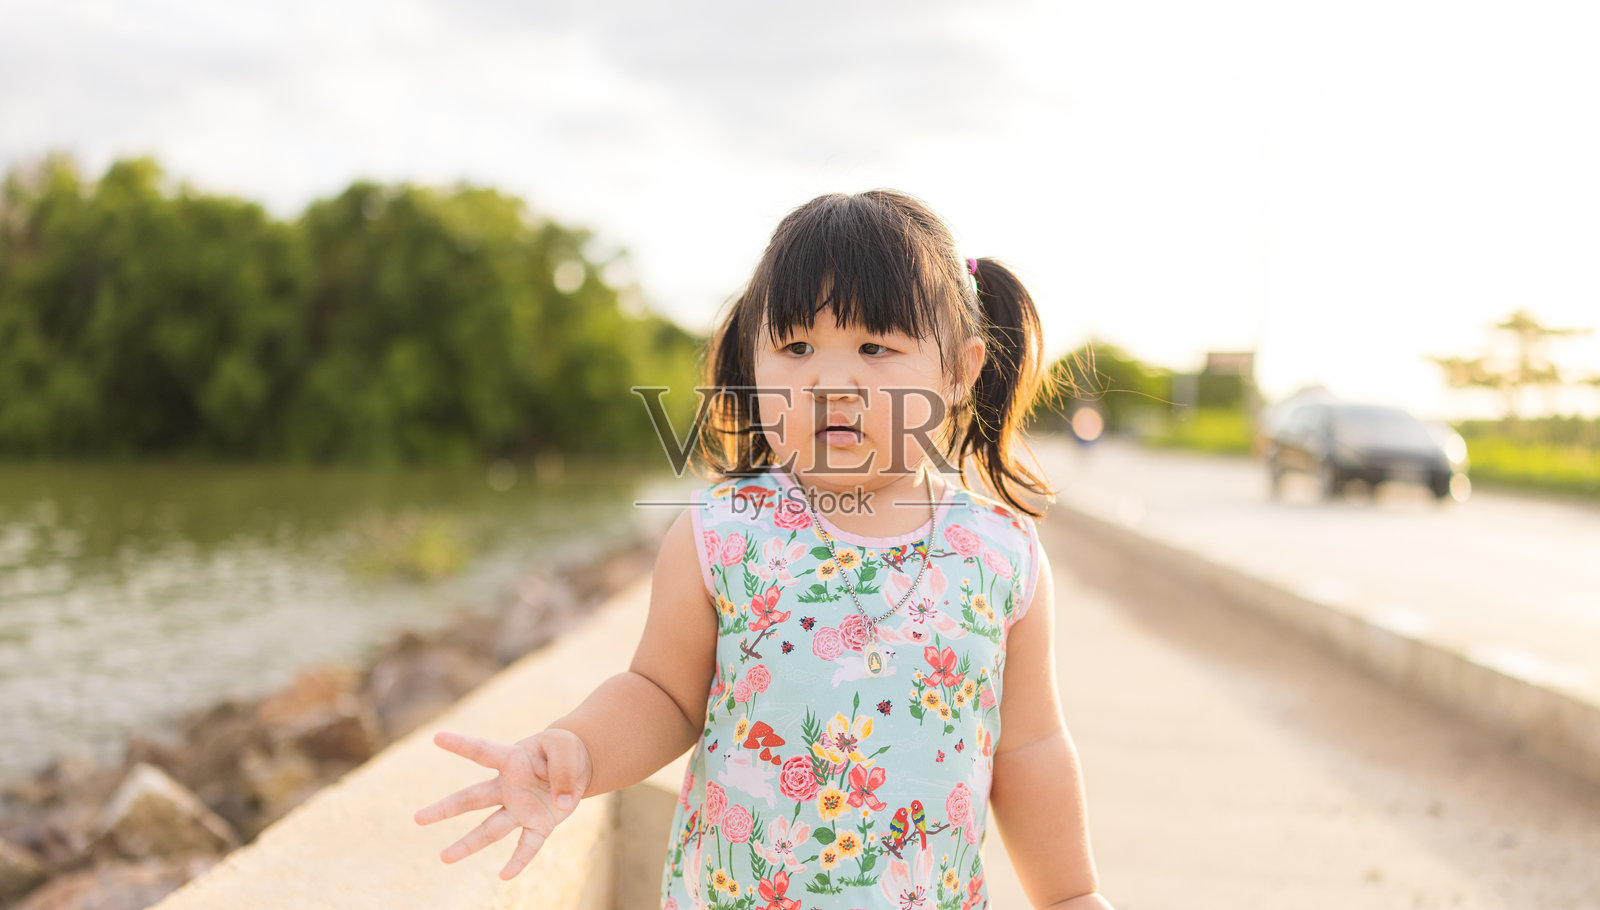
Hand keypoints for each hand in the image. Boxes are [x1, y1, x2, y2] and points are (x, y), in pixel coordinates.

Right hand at [413, 727, 593, 879]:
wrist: (579, 766)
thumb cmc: (565, 751)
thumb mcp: (566, 749)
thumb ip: (563, 771)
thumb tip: (560, 804)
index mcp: (512, 759)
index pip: (483, 751)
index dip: (461, 744)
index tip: (437, 737)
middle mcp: (509, 786)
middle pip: (472, 798)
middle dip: (445, 808)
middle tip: (418, 818)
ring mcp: (521, 807)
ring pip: (490, 828)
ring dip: (468, 844)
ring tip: (444, 858)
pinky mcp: (539, 824)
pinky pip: (526, 845)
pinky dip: (518, 861)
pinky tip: (505, 876)